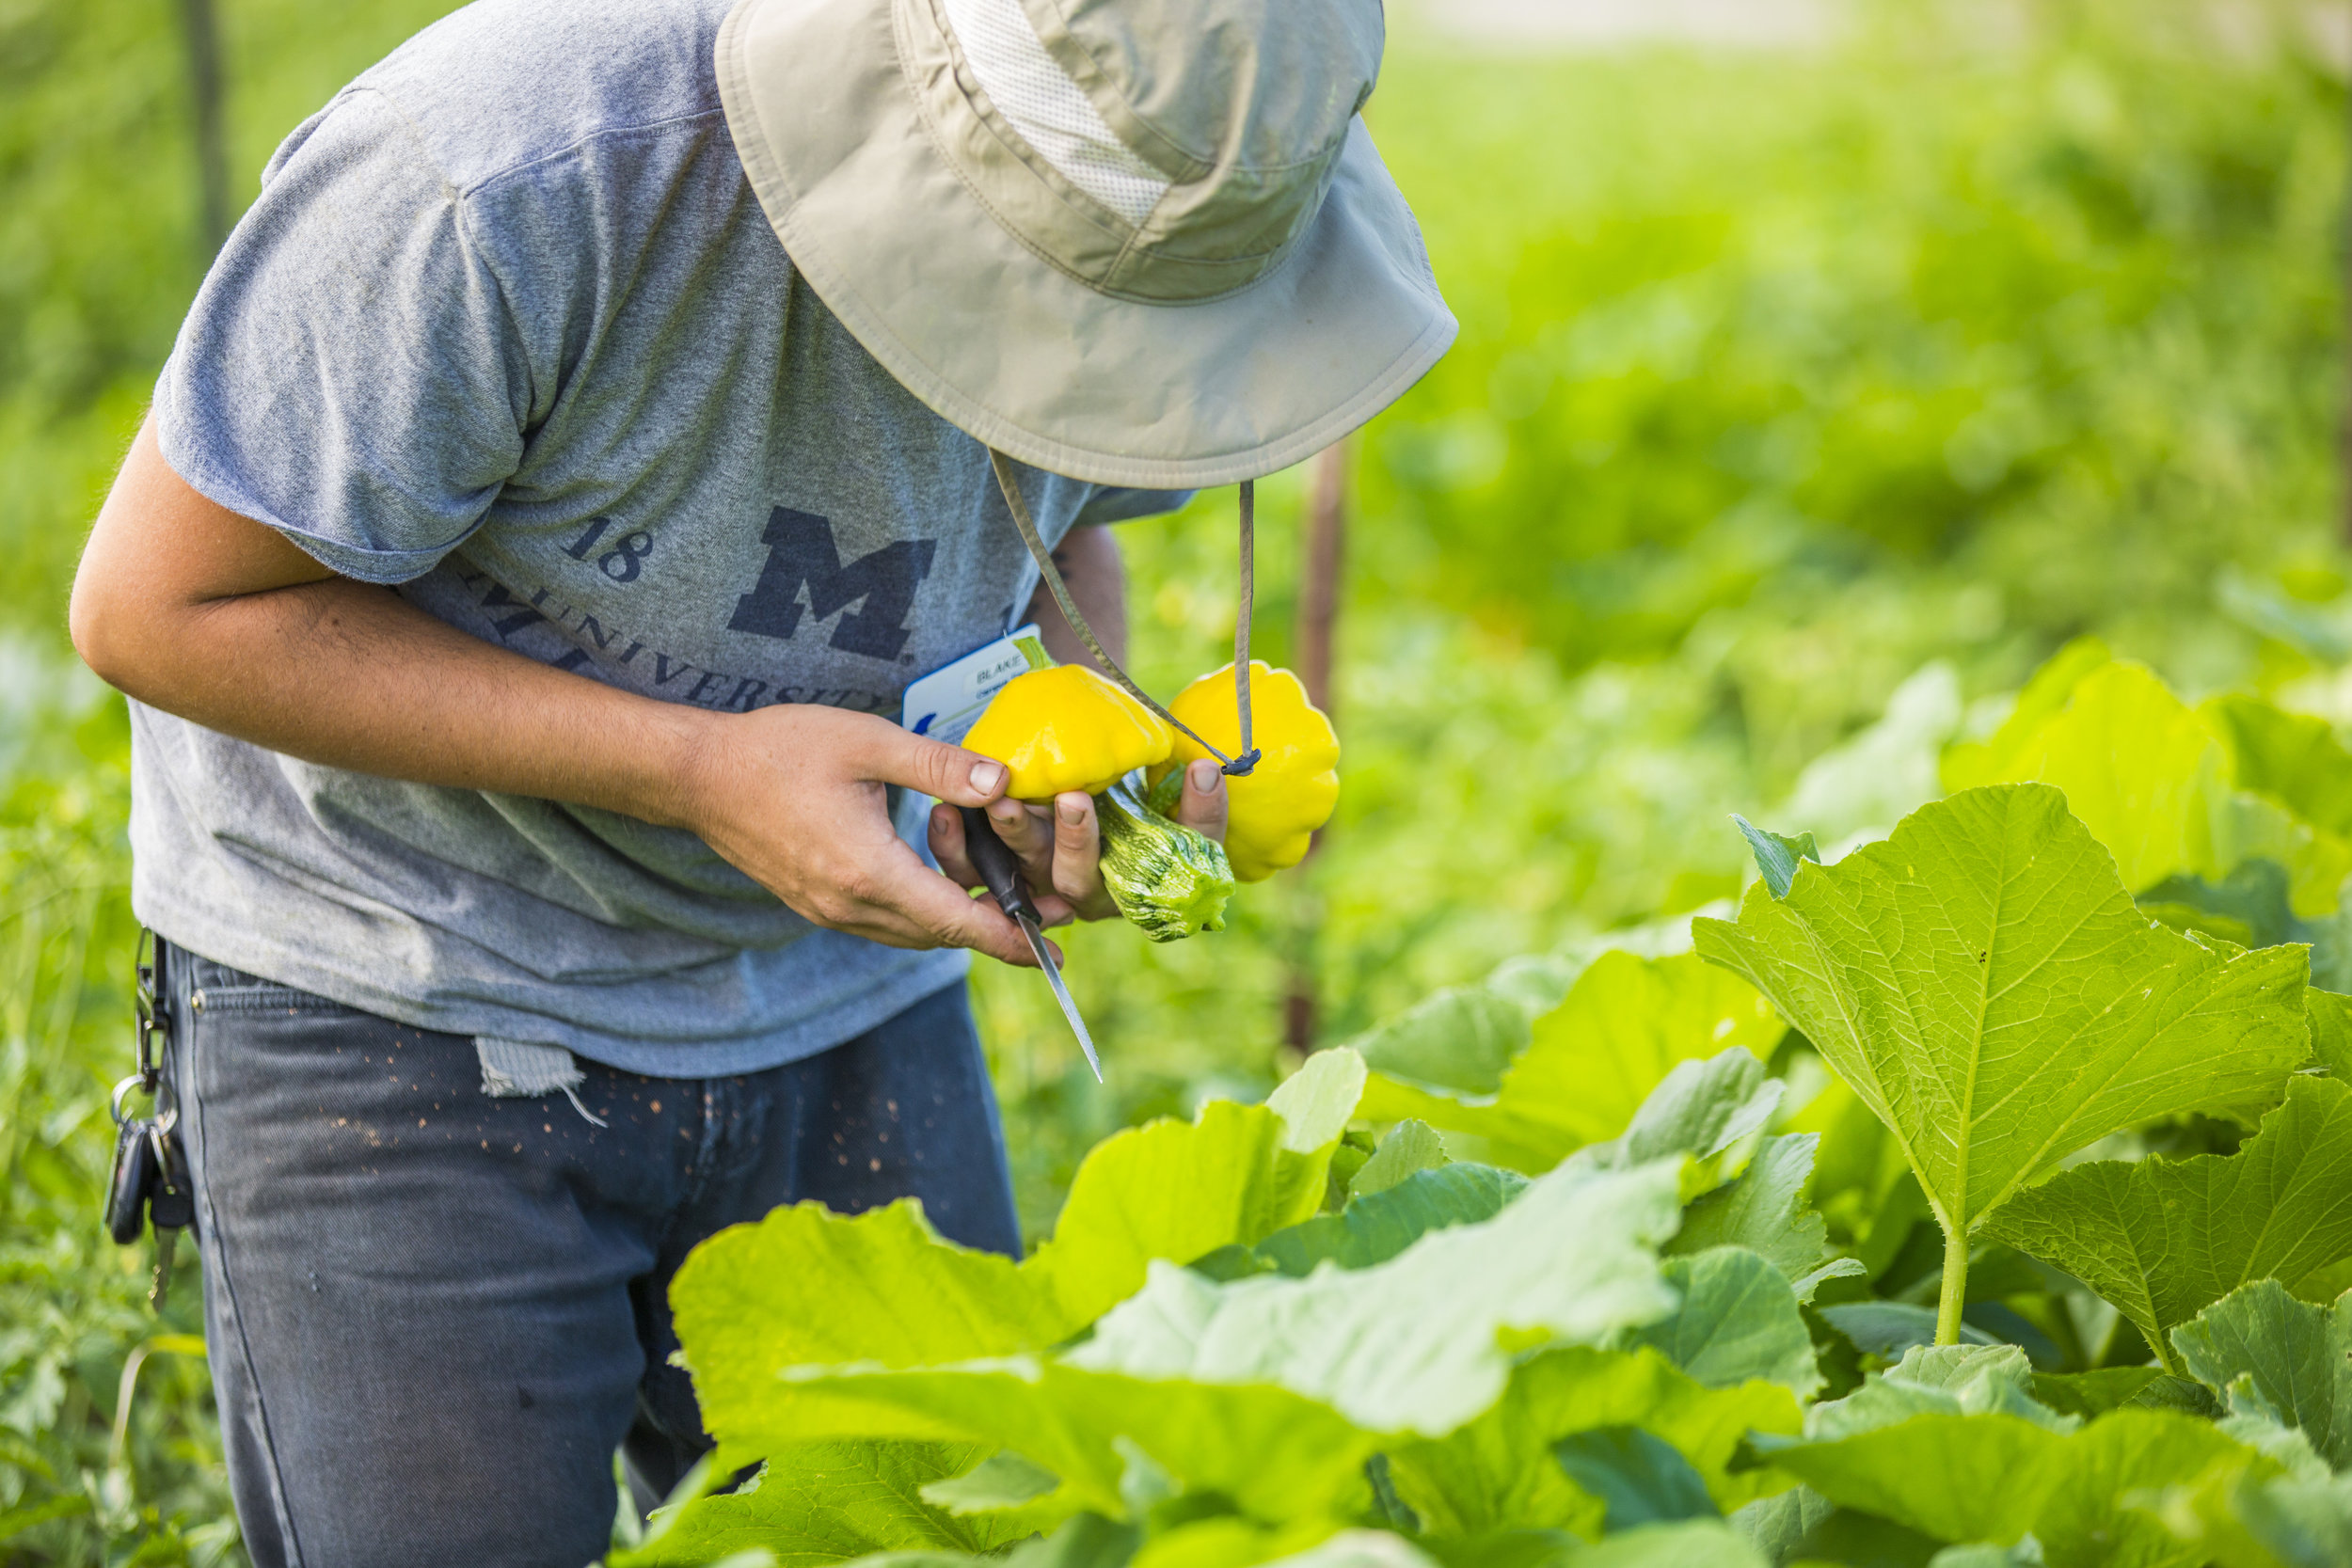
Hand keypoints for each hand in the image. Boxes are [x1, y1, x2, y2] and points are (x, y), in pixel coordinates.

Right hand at [678, 704, 1049, 967]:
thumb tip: (1004, 782)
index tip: (1053, 949)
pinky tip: (939, 885)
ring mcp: (829, 911)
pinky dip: (920, 913)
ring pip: (911, 933)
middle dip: (995, 932)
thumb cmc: (779, 750)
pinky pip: (883, 923)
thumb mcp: (868, 743)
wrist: (698, 777)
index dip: (1010, 936)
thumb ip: (939, 766)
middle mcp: (850, 906)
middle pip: (939, 936)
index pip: (956, 921)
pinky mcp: (815, 903)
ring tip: (1003, 904)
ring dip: (956, 922)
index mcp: (868, 872)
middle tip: (1046, 921)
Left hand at [929, 759, 1228, 930]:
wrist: (1087, 791)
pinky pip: (975, 870)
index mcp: (1137, 881)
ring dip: (1015, 836)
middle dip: (1077, 842)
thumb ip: (1191, 795)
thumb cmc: (1135, 802)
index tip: (1187, 780)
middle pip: (1080, 881)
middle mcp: (1086, 890)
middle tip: (1073, 799)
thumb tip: (1207, 768)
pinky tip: (948, 811)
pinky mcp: (998, 870)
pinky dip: (960, 847)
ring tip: (1004, 800)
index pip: (1158, 866)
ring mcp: (1041, 881)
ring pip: (1026, 874)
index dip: (1180, 829)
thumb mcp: (1170, 798)